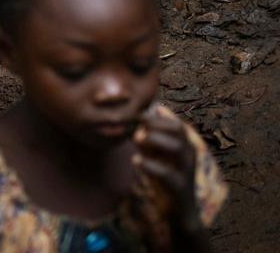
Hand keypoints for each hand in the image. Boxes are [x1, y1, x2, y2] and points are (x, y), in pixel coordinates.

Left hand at [134, 104, 200, 220]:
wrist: (177, 210)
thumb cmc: (164, 178)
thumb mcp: (156, 156)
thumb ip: (148, 140)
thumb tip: (138, 120)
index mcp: (184, 146)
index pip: (175, 124)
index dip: (157, 117)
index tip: (138, 115)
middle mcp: (188, 155)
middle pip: (178, 131)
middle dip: (157, 124)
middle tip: (137, 123)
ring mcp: (186, 171)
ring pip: (178, 148)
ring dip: (156, 140)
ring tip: (136, 138)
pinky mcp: (180, 187)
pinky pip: (168, 174)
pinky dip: (151, 165)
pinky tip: (136, 160)